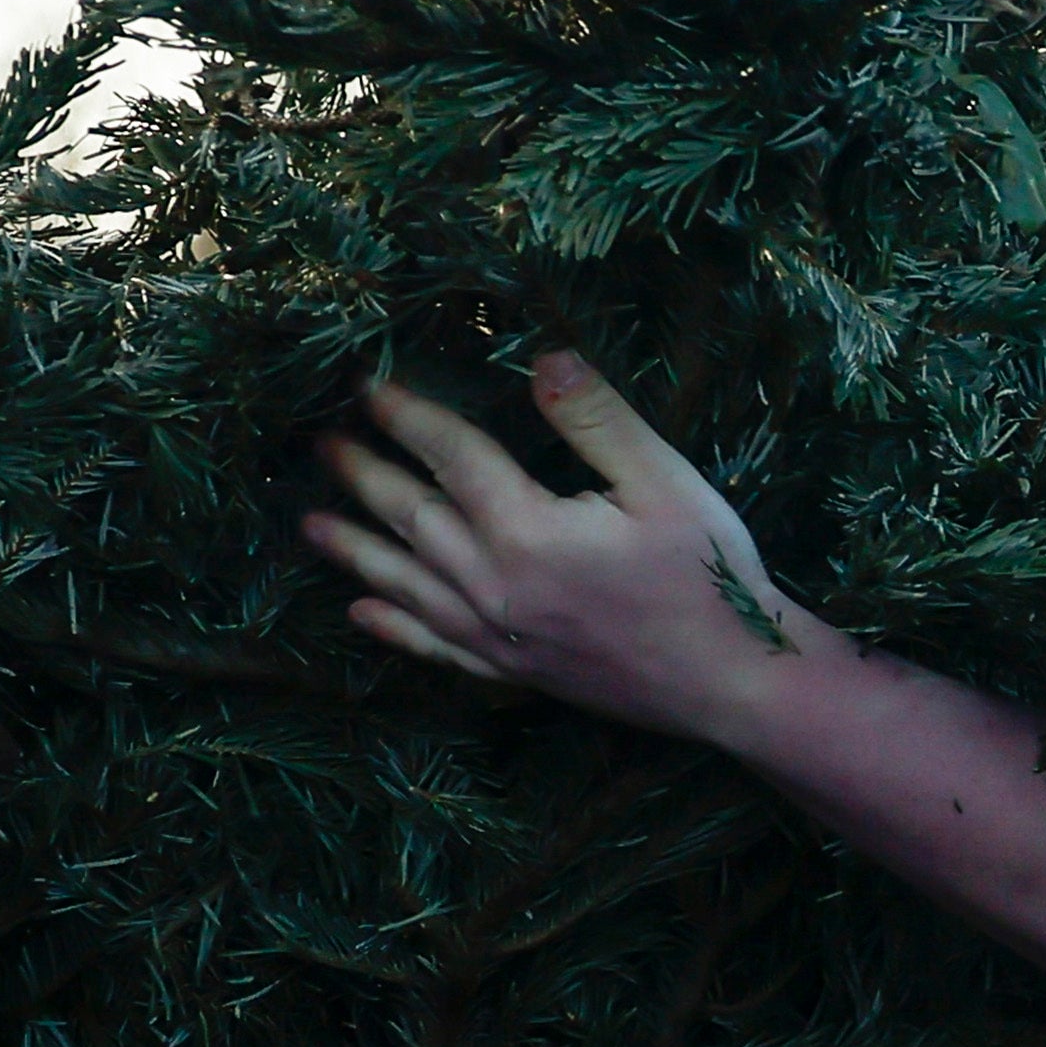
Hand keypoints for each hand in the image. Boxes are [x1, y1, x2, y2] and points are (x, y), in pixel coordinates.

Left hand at [318, 353, 800, 741]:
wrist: (736, 685)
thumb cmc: (709, 578)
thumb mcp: (668, 483)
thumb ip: (598, 421)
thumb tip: (543, 361)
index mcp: (528, 530)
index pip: (452, 457)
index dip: (410, 418)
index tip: (370, 389)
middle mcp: (496, 585)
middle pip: (413, 519)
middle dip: (365, 476)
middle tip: (324, 446)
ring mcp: (498, 636)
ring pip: (407, 585)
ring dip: (356, 551)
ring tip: (310, 524)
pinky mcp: (513, 672)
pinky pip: (435, 647)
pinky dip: (395, 629)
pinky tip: (363, 615)